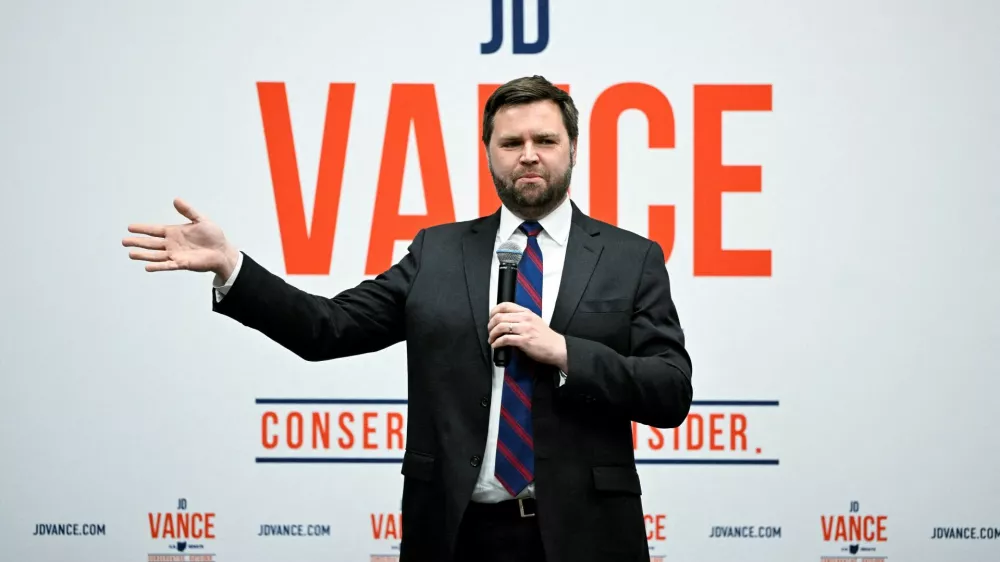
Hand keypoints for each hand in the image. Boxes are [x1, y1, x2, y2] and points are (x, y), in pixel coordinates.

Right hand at [122, 198, 238, 278]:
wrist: (222, 251)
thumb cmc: (213, 236)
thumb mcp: (201, 220)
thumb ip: (188, 211)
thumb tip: (176, 199)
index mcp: (174, 232)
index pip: (154, 230)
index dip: (142, 229)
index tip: (129, 227)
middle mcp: (171, 244)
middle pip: (150, 243)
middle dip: (137, 242)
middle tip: (124, 241)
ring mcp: (175, 254)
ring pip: (155, 255)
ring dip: (143, 255)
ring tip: (131, 254)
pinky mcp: (182, 263)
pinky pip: (167, 265)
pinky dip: (157, 266)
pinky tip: (147, 267)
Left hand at [488, 302, 567, 370]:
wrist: (557, 348)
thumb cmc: (546, 337)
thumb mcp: (535, 321)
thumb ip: (522, 318)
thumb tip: (506, 320)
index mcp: (527, 312)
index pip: (505, 305)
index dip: (494, 311)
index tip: (491, 318)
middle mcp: (525, 319)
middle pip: (500, 316)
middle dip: (490, 325)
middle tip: (490, 331)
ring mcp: (525, 329)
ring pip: (501, 327)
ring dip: (492, 334)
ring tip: (492, 340)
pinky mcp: (524, 341)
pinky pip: (505, 339)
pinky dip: (497, 343)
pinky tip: (496, 345)